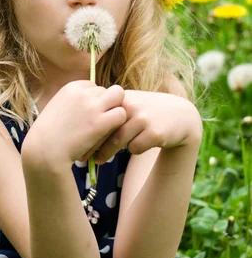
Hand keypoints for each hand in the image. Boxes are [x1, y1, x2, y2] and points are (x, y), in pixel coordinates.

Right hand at [21, 80, 126, 166]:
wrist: (44, 151)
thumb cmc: (48, 135)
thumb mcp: (58, 107)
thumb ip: (74, 102)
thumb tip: (92, 104)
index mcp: (71, 87)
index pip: (94, 86)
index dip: (95, 101)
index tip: (88, 116)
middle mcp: (82, 92)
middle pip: (108, 90)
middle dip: (108, 104)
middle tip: (101, 121)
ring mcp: (92, 106)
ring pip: (118, 97)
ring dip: (115, 112)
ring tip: (106, 128)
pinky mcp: (100, 121)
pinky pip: (121, 114)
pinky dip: (118, 125)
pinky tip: (107, 136)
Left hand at [81, 89, 202, 163]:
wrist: (180, 115)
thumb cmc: (148, 111)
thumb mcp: (130, 104)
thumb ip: (111, 110)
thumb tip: (84, 125)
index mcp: (122, 97)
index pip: (98, 114)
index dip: (86, 130)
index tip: (76, 143)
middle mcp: (131, 105)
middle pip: (105, 129)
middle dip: (92, 145)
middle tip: (82, 157)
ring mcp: (143, 118)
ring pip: (118, 141)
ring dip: (107, 153)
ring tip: (99, 160)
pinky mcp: (154, 132)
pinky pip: (135, 148)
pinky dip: (134, 149)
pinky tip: (137, 146)